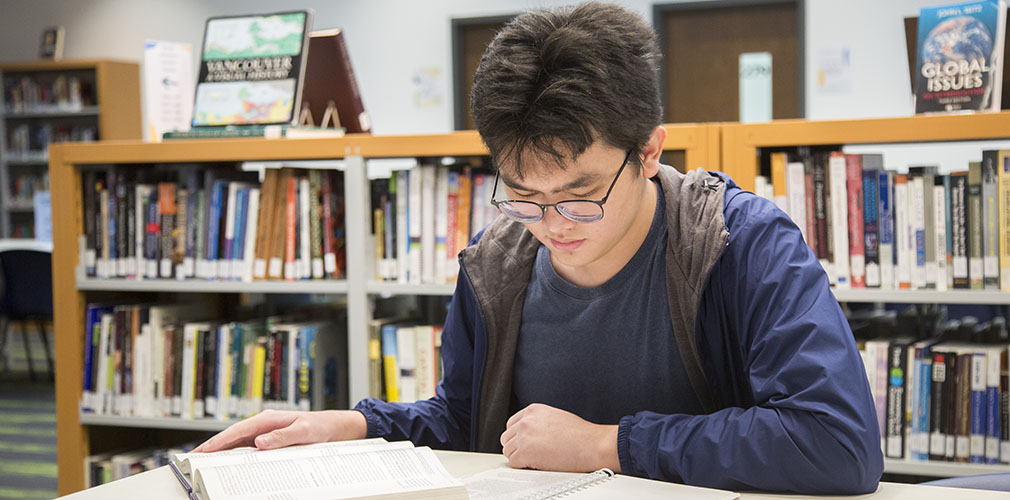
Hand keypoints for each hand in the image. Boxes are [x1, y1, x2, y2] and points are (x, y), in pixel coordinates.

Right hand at [193, 409, 367, 451]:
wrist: (338, 427)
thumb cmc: (322, 426)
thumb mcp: (304, 431)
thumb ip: (282, 436)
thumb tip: (259, 442)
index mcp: (270, 419)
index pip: (238, 431)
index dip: (219, 441)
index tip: (204, 450)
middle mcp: (266, 424)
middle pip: (234, 436)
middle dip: (214, 446)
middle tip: (196, 458)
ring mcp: (268, 432)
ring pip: (240, 442)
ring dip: (224, 451)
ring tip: (207, 462)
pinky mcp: (273, 439)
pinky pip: (251, 447)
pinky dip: (238, 454)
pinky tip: (231, 462)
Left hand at [500, 403, 619, 472]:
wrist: (592, 444)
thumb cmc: (581, 434)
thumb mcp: (555, 417)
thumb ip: (539, 422)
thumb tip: (531, 433)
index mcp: (533, 410)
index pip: (511, 424)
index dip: (518, 436)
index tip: (523, 443)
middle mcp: (526, 421)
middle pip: (506, 437)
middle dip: (516, 447)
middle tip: (529, 454)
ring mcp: (524, 436)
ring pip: (508, 451)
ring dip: (518, 457)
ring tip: (535, 460)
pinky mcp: (525, 452)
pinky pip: (513, 462)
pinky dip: (523, 466)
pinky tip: (536, 465)